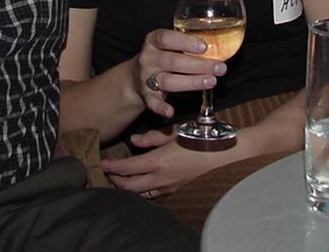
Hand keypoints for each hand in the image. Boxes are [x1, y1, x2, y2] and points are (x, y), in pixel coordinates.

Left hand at [101, 127, 237, 198]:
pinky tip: (143, 184)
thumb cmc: (201, 139)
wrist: (226, 155)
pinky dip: (143, 191)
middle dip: (116, 181)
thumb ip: (152, 137)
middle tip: (108, 174)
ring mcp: (169, 187)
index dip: (112, 167)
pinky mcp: (178, 190)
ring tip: (122, 181)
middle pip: (129, 187)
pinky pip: (154, 194)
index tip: (102, 163)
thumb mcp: (175, 133)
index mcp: (157, 162)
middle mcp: (160, 178)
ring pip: (141, 193)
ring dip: (129, 188)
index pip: (126, 169)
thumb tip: (135, 141)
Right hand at [136, 29, 225, 118]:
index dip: (186, 42)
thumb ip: (187, 45)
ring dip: (191, 82)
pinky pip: (153, 102)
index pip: (167, 38)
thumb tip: (219, 48)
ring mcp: (146, 77)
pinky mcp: (146, 95)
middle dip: (199, 65)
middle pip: (174, 61)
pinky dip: (161, 107)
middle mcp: (148, 58)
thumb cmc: (162, 56)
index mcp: (153, 41)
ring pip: (168, 81)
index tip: (204, 47)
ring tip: (211, 81)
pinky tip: (170, 111)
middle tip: (219, 68)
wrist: (136, 74)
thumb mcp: (169, 44)